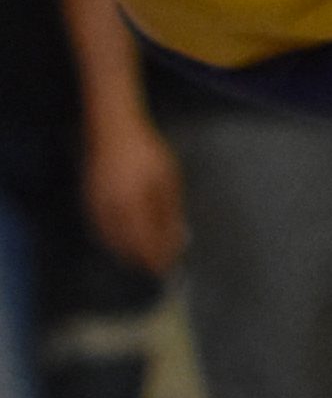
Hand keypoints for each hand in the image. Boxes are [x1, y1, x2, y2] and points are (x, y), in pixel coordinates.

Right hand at [82, 113, 179, 271]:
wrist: (112, 130)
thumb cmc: (146, 152)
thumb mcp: (167, 178)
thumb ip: (170, 211)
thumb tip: (177, 239)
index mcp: (133, 202)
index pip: (146, 242)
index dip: (157, 257)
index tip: (170, 267)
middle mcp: (111, 209)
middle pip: (127, 247)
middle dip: (143, 259)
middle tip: (160, 266)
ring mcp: (96, 206)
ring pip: (111, 242)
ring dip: (128, 253)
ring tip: (146, 257)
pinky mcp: (88, 203)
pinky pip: (100, 232)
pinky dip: (114, 242)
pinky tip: (126, 243)